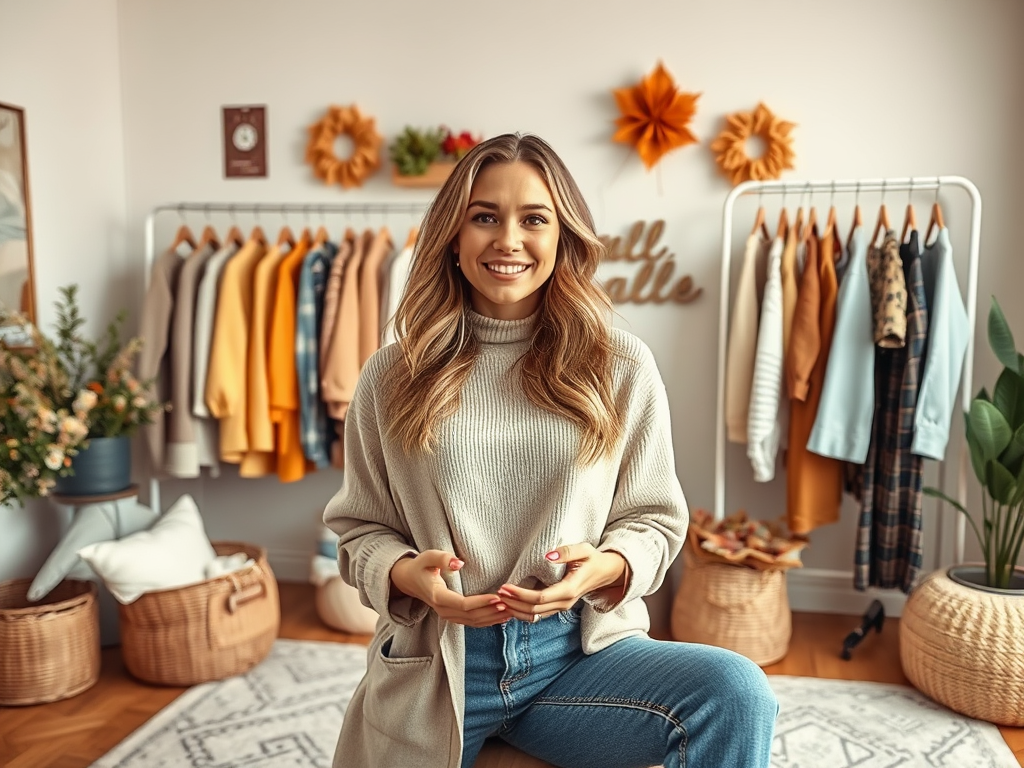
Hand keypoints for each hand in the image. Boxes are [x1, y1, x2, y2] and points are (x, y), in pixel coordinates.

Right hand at [389, 550, 509, 627]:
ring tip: (511, 611)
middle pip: (471, 616)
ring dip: (493, 618)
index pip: (463, 604)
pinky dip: (488, 621)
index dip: (481, 602)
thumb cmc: (420, 565)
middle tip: (511, 604)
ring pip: (473, 622)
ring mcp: (448, 616)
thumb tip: (459, 563)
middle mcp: (443, 610)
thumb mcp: (428, 556)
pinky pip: (472, 622)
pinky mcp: (453, 616)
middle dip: (492, 611)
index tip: (498, 597)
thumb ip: (442, 558)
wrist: (409, 580)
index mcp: (438, 597)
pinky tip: (502, 617)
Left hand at [496, 544, 627, 622]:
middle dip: (513, 603)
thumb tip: (548, 555)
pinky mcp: (558, 607)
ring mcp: (561, 607)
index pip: (540, 598)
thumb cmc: (592, 559)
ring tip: (499, 600)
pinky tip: (510, 605)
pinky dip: (522, 612)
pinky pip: (538, 614)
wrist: (605, 573)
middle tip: (497, 593)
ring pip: (534, 616)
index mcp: (570, 589)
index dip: (521, 594)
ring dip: (515, 610)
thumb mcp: (584, 550)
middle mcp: (565, 602)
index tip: (505, 586)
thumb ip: (567, 552)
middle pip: (534, 610)